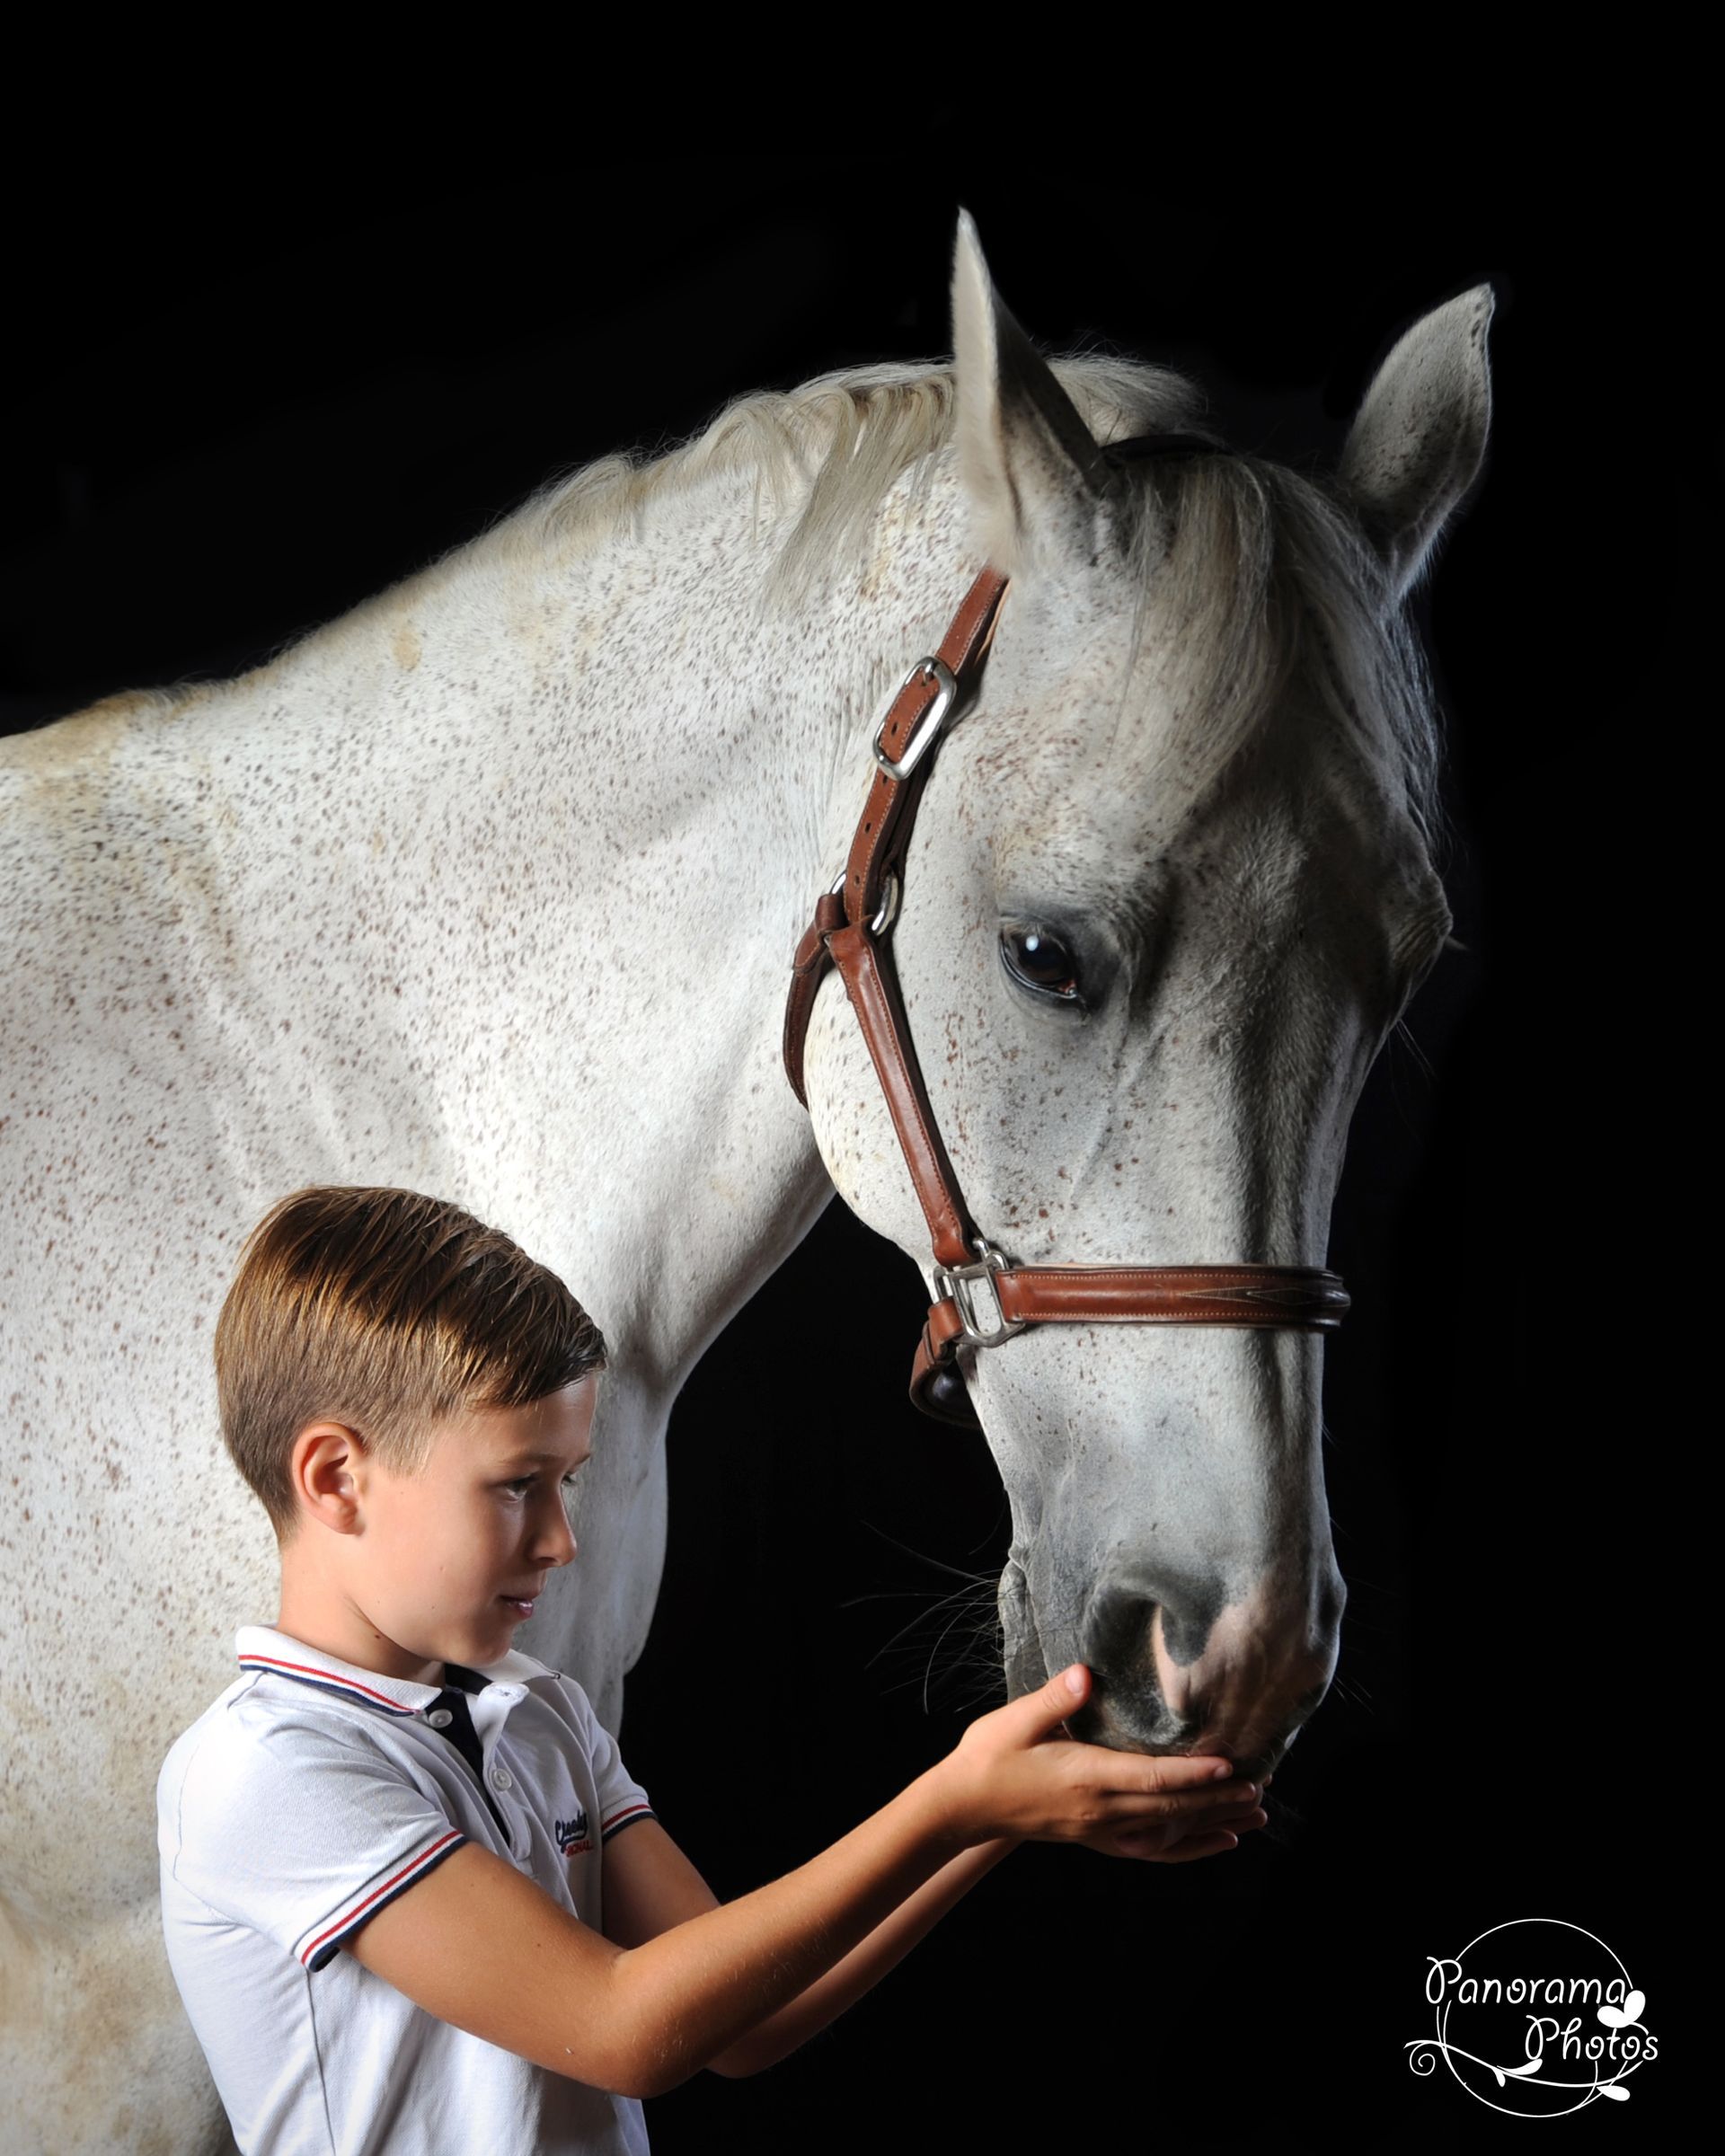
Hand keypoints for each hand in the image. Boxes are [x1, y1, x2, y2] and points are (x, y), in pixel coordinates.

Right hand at [925, 1663, 1265, 1863]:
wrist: (966, 1805)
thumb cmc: (990, 1755)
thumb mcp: (1016, 1719)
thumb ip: (1054, 1697)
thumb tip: (1084, 1673)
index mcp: (1086, 1777)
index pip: (1151, 1778)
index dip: (1193, 1774)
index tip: (1230, 1765)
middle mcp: (1100, 1809)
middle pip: (1171, 1808)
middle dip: (1220, 1799)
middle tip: (1263, 1785)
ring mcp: (1101, 1828)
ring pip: (1169, 1831)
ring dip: (1215, 1823)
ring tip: (1257, 1813)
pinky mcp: (1097, 1837)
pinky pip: (1153, 1850)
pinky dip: (1190, 1848)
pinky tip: (1217, 1842)